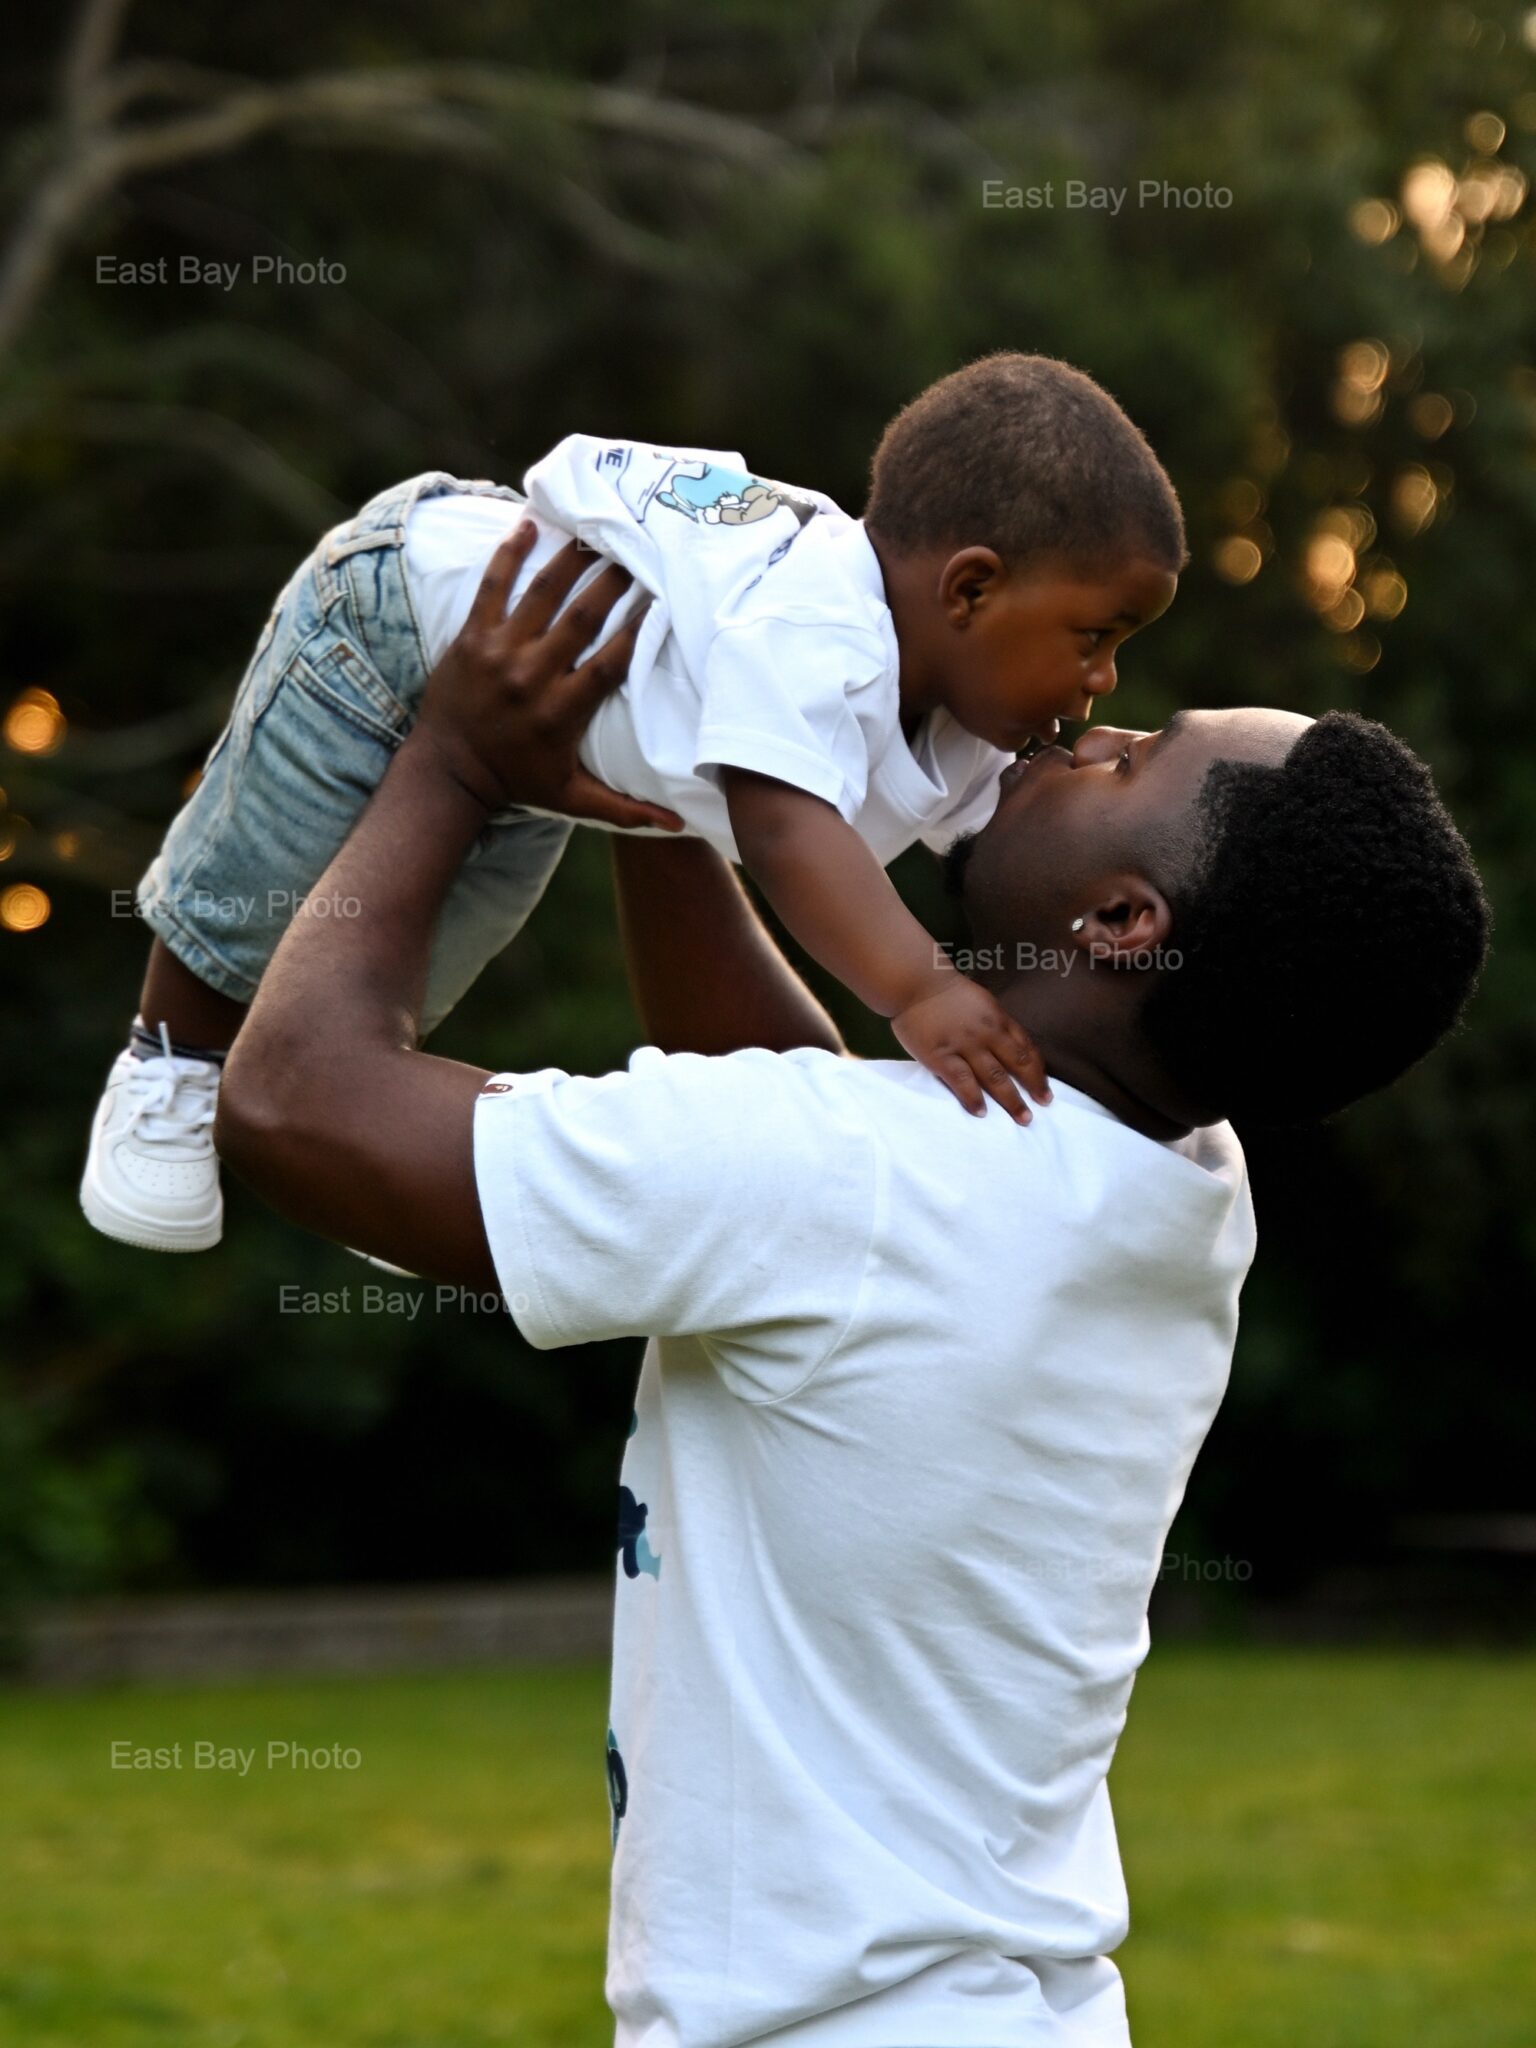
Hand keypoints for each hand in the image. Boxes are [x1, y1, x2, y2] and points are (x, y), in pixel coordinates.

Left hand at [412, 521, 684, 829]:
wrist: (449, 772)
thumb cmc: (517, 781)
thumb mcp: (573, 799)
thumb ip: (626, 808)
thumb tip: (678, 826)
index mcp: (563, 711)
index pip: (611, 661)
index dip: (639, 628)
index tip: (663, 598)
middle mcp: (533, 676)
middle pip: (582, 617)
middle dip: (613, 581)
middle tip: (638, 549)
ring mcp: (499, 652)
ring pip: (542, 594)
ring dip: (572, 559)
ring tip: (597, 531)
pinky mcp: (471, 638)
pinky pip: (492, 586)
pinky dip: (509, 553)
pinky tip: (530, 524)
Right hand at [891, 971, 1051, 1122]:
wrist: (915, 983)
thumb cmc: (946, 993)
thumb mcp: (981, 1002)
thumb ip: (994, 1024)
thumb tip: (1008, 1047)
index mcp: (998, 1019)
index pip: (1027, 1048)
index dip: (1038, 1071)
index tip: (1044, 1089)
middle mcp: (987, 1033)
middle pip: (1018, 1064)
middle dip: (1034, 1087)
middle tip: (1044, 1106)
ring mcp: (965, 1045)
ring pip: (995, 1076)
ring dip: (1011, 1100)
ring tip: (1022, 1118)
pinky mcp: (942, 1056)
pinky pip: (962, 1081)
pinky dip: (973, 1098)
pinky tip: (981, 1112)